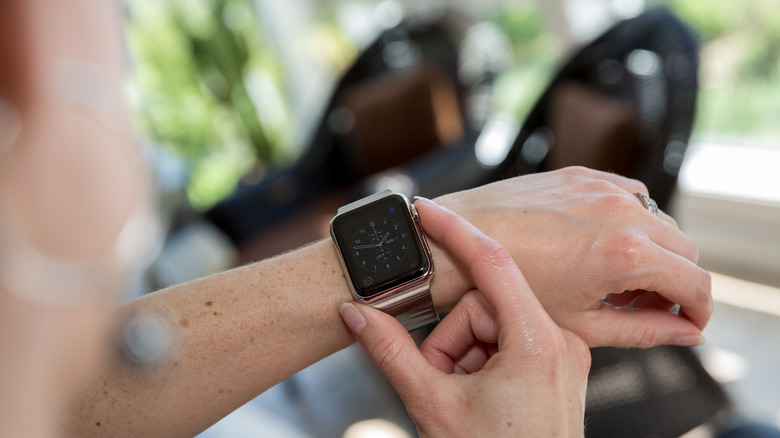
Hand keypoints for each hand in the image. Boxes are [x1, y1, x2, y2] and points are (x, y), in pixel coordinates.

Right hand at [339, 198, 588, 436]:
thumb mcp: (432, 404)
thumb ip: (388, 351)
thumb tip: (355, 314)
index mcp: (538, 343)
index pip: (491, 262)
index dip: (453, 231)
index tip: (425, 210)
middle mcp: (560, 342)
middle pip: (483, 304)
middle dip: (450, 338)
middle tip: (438, 378)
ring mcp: (562, 355)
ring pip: (492, 323)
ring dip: (462, 354)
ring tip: (458, 395)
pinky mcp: (557, 366)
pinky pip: (508, 340)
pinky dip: (480, 362)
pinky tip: (475, 395)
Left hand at [430, 166, 711, 347]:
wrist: (454, 247)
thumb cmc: (504, 289)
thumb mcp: (580, 323)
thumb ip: (643, 330)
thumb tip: (683, 333)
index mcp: (626, 254)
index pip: (697, 284)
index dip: (699, 311)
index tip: (687, 322)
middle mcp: (622, 213)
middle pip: (685, 250)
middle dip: (674, 282)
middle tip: (643, 306)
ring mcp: (602, 188)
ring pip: (660, 220)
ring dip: (653, 250)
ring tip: (613, 278)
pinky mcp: (582, 175)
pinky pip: (629, 194)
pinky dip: (629, 220)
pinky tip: (598, 244)